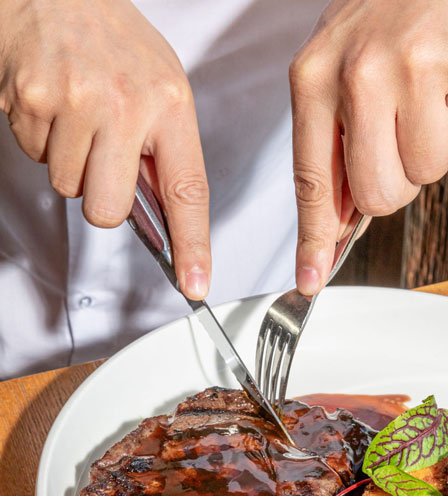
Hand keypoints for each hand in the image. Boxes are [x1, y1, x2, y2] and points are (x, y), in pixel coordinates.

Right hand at [0, 0, 209, 298]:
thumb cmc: (113, 41)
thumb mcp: (162, 89)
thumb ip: (166, 152)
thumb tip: (165, 217)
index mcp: (169, 104)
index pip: (187, 192)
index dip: (192, 246)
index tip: (196, 282)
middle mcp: (125, 105)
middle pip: (107, 210)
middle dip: (101, 197)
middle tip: (103, 158)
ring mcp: (75, 103)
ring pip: (67, 187)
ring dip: (70, 164)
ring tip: (78, 118)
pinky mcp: (32, 102)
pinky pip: (35, 158)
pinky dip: (42, 142)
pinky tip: (55, 108)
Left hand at [289, 0, 447, 294]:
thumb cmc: (386, 8)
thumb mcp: (336, 65)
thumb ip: (332, 142)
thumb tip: (338, 217)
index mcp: (315, 78)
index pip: (312, 181)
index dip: (314, 240)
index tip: (310, 280)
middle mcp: (359, 74)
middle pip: (378, 195)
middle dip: (393, 186)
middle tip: (398, 145)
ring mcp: (415, 68)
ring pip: (426, 171)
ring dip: (430, 144)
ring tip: (424, 94)